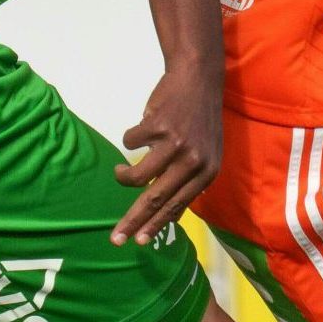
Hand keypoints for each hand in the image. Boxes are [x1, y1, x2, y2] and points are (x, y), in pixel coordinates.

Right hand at [112, 56, 222, 246]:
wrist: (198, 79)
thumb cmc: (199, 119)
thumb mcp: (206, 154)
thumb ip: (189, 180)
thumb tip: (165, 212)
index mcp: (207, 173)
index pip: (177, 207)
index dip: (155, 226)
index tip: (138, 242)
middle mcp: (194, 162)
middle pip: (155, 199)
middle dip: (132, 221)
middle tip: (115, 239)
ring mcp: (177, 144)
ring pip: (138, 176)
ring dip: (124, 176)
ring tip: (120, 172)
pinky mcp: (158, 126)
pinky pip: (131, 142)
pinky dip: (131, 137)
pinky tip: (142, 128)